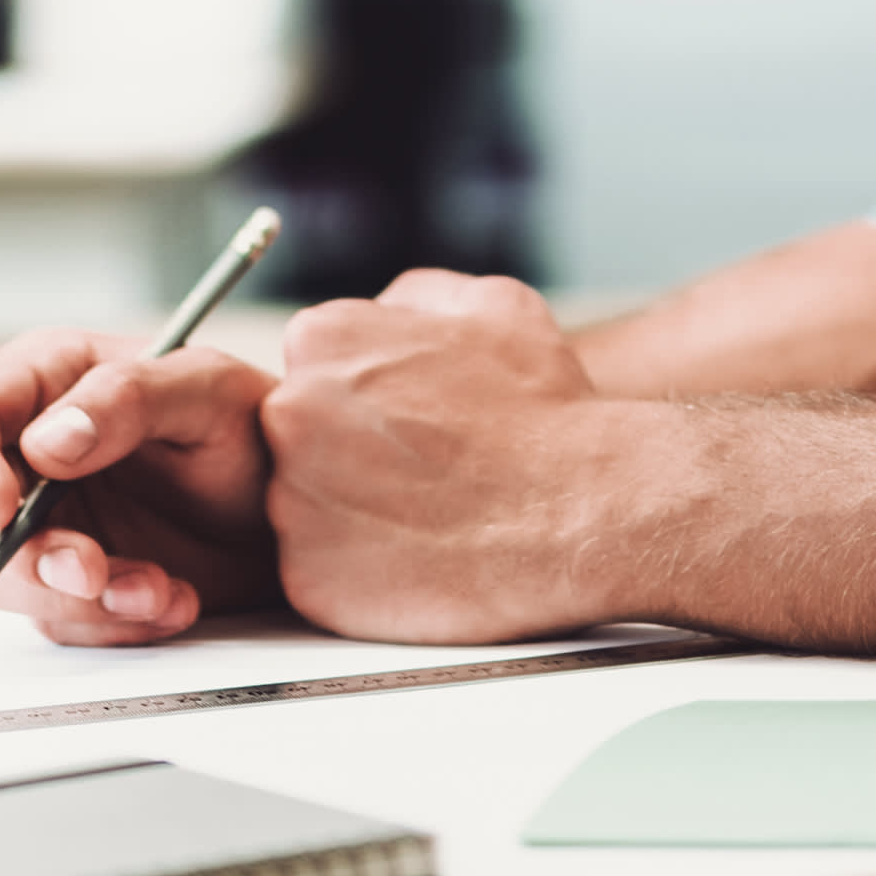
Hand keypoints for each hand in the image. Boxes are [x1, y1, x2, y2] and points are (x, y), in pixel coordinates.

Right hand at [0, 327, 279, 644]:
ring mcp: (53, 521)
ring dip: (74, 599)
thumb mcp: (208, 392)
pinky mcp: (76, 581)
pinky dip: (114, 622)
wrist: (300, 511)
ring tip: (156, 591)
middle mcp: (36, 452)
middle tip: (89, 571)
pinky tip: (172, 602)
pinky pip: (62, 618)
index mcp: (53, 380)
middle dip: (22, 554)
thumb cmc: (259, 428)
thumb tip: (46, 442)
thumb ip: (128, 400)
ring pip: (7, 578)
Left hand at [264, 270, 655, 642]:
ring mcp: (291, 500)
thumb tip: (380, 313)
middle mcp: (288, 412)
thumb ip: (411, 297)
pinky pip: (318, 572)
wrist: (587, 508)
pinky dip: (359, 574)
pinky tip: (420, 558)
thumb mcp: (490, 303)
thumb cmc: (547, 409)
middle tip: (420, 474)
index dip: (365, 399)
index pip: (311, 367)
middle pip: (295, 436)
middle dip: (347, 454)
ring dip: (350, 514)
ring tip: (427, 517)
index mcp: (321, 338)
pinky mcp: (307, 578)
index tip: (411, 424)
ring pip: (302, 505)